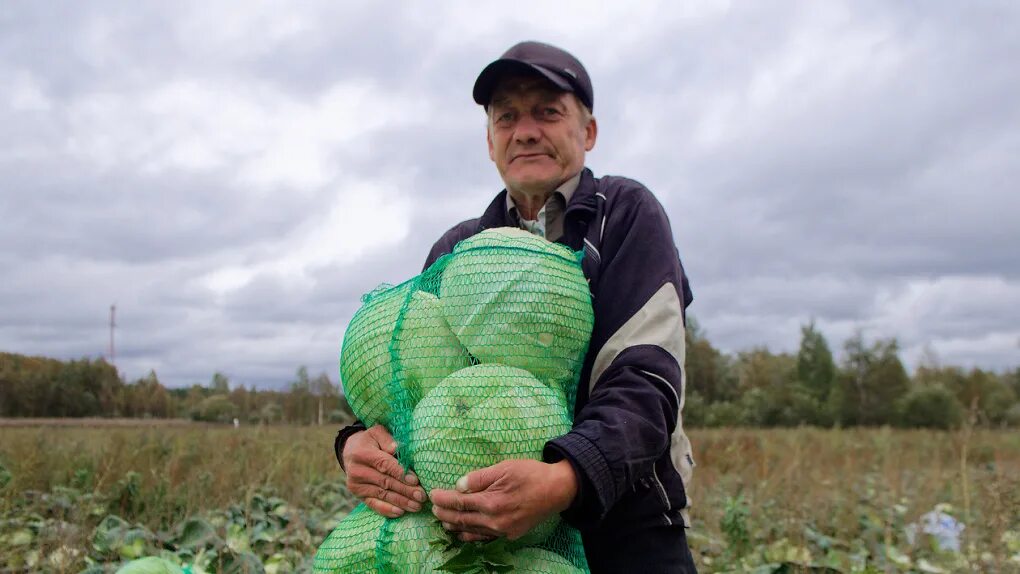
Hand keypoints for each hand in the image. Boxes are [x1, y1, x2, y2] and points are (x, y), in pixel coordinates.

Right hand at [343, 425, 426, 517]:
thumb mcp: (377, 433)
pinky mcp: (358, 494)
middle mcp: (357, 471)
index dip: (400, 473)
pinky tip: (400, 512)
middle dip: (405, 491)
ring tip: (416, 506)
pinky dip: (387, 510)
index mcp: (362, 454)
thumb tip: (396, 448)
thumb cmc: (370, 441)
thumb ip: (387, 439)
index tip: (415, 481)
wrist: (350, 451)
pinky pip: (373, 504)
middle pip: (385, 482)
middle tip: (421, 496)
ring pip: (382, 495)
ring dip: (400, 502)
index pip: (384, 465)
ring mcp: (356, 485)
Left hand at [430, 459, 577, 542]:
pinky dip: (472, 536)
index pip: (460, 503)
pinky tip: (464, 533)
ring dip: (456, 526)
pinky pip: (486, 537)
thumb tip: (459, 486)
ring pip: (473, 531)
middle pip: (463, 519)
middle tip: (433, 509)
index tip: (433, 495)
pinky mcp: (512, 534)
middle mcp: (495, 521)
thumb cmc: (531, 474)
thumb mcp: (504, 468)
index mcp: (491, 502)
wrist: (558, 490)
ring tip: (443, 521)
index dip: (444, 499)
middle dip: (446, 514)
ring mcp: (504, 530)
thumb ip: (479, 478)